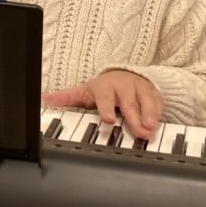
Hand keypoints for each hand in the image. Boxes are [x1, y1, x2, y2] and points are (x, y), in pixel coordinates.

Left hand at [41, 70, 162, 139]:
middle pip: (129, 103)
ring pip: (146, 101)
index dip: (107, 108)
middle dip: (134, 118)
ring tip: (151, 128)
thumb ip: (67, 98)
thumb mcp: (85, 92)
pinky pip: (158, 101)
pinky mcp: (152, 92)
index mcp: (105, 88)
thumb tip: (45, 99)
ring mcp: (139, 89)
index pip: (106, 98)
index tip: (109, 120)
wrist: (125, 75)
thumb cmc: (104, 89)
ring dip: (149, 114)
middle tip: (139, 131)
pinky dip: (159, 112)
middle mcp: (123, 87)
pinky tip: (160, 123)